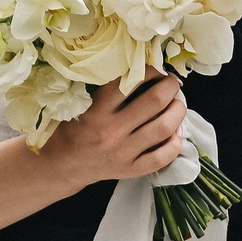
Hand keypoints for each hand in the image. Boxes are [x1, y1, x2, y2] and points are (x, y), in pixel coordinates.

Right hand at [39, 77, 186, 190]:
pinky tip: (176, 133)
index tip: (156, 69)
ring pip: (164, 128)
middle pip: (155, 102)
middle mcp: (111, 132)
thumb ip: (109, 91)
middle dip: (170, 86)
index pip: (130, 82)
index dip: (150, 71)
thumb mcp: (82, 104)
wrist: (63, 165)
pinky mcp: (131, 170)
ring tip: (178, 104)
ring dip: (178, 110)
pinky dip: (176, 143)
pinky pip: (162, 157)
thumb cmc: (73, 129)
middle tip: (172, 83)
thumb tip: (145, 73)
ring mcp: (123, 153)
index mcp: (97, 112)